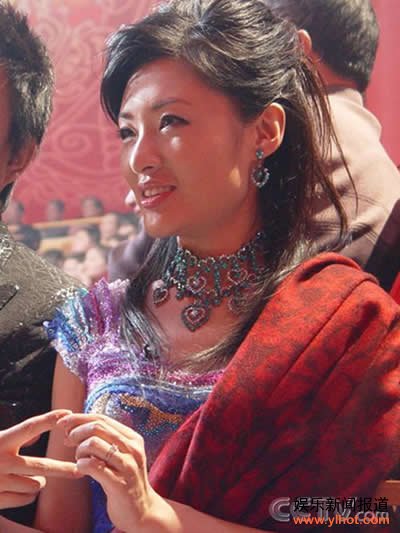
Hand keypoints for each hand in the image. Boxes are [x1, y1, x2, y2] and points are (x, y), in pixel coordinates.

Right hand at [0, 410, 80, 508]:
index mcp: (1, 441)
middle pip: (41, 466)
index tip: (68, 413)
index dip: (49, 419)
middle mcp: (0, 461)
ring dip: (39, 481)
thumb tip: (39, 432)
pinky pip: (26, 498)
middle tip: (81, 469)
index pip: (29, 427)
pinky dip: (28, 494)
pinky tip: (20, 488)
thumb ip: (16, 436)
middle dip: (63, 468)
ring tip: (31, 476)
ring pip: (36, 485)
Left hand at [59, 413, 165, 532]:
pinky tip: (82, 470)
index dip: (80, 418)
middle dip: (76, 432)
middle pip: (97, 427)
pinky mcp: (120, 483)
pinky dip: (81, 465)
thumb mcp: (120, 455)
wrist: (142, 511)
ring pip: (93, 444)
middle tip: (67, 442)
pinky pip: (92, 466)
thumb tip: (73, 427)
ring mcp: (127, 465)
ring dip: (79, 450)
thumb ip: (104, 440)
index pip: (103, 418)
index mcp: (132, 438)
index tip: (63, 422)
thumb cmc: (124, 480)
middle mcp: (132, 448)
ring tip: (80, 459)